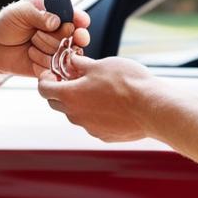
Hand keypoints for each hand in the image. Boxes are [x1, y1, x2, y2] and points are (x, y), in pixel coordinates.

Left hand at [0, 0, 90, 77]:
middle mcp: (60, 31)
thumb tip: (55, 21)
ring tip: (31, 43)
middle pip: (75, 36)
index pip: (76, 15)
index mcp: (55, 13)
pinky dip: (42, 62)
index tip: (80, 23)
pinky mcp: (51, 66)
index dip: (80, 20)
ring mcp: (57, 49)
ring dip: (46, 48)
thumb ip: (37, 14)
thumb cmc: (6, 24)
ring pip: (65, 52)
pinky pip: (56, 67)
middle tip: (41, 34)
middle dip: (58, 36)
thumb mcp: (19, 12)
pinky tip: (31, 56)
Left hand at [37, 54, 155, 142]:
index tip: (53, 72)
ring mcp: (90, 128)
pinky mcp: (104, 135)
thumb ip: (81, 64)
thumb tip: (72, 61)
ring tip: (96, 89)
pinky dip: (95, 113)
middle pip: (57, 103)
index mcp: (70, 96)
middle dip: (60, 90)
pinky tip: (111, 103)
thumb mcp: (101, 65)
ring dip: (79, 102)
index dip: (45, 78)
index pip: (44, 89)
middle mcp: (76, 115)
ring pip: (76, 114)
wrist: (152, 107)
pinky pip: (92, 123)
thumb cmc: (127, 83)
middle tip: (72, 78)